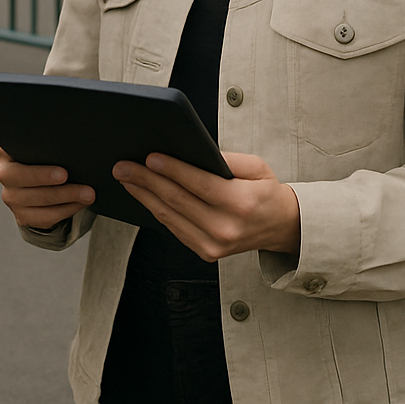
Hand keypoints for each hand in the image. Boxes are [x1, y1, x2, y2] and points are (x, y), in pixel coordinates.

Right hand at [0, 144, 94, 229]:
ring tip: (87, 193)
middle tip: (67, 176)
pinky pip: (45, 217)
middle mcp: (4, 173)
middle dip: (46, 177)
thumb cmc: (45, 157)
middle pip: (22, 177)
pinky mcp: (22, 215)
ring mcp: (11, 196)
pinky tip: (80, 203)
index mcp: (6, 150)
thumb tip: (69, 141)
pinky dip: (66, 210)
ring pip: (38, 200)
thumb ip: (46, 141)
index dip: (33, 158)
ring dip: (66, 196)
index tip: (56, 165)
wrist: (41, 182)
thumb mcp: (41, 144)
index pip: (15, 150)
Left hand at [113, 151, 300, 261]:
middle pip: (177, 201)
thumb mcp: (256, 167)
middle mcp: (226, 228)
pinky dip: (156, 210)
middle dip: (146, 181)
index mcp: (241, 203)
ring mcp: (214, 245)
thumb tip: (191, 150)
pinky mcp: (206, 253)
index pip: (199, 184)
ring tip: (126, 178)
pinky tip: (143, 195)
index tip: (149, 157)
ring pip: (170, 217)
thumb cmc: (266, 193)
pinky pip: (174, 229)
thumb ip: (225, 158)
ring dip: (144, 196)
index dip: (172, 170)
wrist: (281, 227)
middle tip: (123, 166)